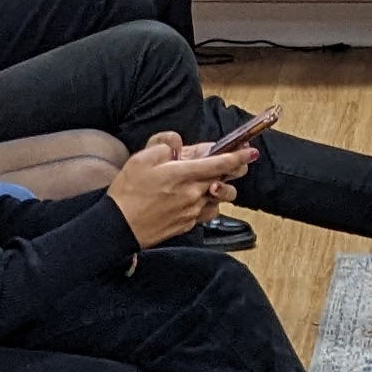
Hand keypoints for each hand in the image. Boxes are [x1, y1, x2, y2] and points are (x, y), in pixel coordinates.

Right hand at [110, 129, 242, 247]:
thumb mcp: (140, 159)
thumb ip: (164, 146)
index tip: (252, 151)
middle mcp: (193, 194)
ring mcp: (192, 212)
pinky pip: (208, 212)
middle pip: (224, 182)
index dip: (239, 156)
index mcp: (183, 175)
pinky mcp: (188, 224)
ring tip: (207, 183)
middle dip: (232, 171)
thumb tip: (178, 144)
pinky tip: (196, 199)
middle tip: (229, 164)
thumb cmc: (128, 193)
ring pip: (219, 198)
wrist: (119, 227)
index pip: (219, 164)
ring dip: (219, 189)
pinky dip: (208, 204)